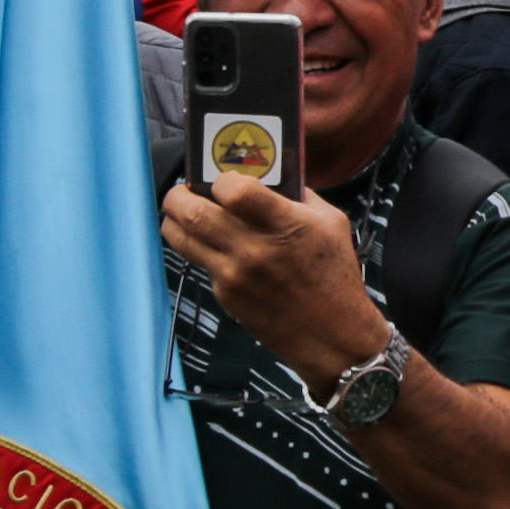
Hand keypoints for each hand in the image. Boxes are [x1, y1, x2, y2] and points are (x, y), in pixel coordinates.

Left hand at [157, 173, 392, 392]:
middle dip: (179, 195)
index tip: (225, 181)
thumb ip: (299, 196)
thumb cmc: (335, 275)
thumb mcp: (332, 223)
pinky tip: (210, 243)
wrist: (331, 333)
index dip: (222, 179)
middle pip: (194, 212)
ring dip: (174, 219)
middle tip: (183, 190)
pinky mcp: (225, 295)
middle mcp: (254, 249)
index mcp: (286, 224)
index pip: (234, 190)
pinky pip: (199, 261)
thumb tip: (270, 175)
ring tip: (180, 211)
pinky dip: (198, 247)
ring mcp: (235, 274)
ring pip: (182, 238)